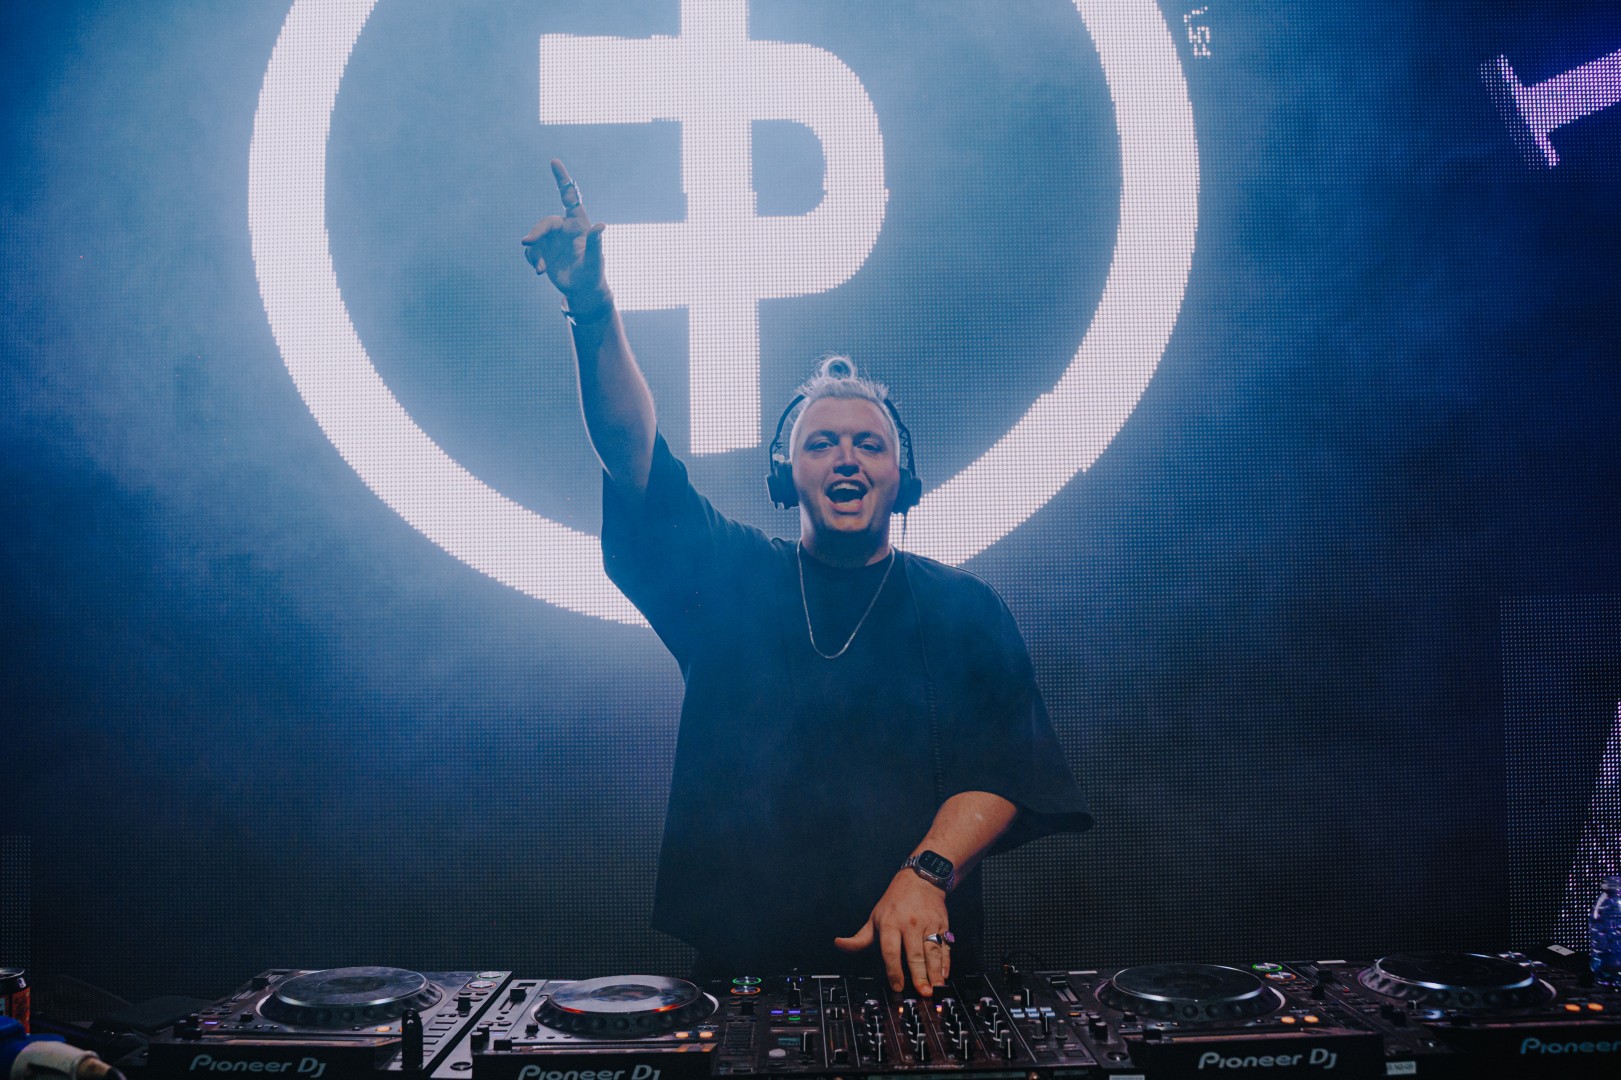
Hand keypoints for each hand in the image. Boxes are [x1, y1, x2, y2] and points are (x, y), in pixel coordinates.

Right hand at [521, 160, 607, 305]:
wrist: (582, 290)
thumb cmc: (593, 274)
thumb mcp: (595, 261)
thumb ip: (595, 243)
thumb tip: (601, 226)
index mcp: (578, 225)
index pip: (569, 198)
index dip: (562, 180)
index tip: (554, 162)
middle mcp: (563, 229)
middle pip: (545, 223)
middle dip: (536, 232)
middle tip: (527, 242)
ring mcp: (551, 240)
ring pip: (535, 238)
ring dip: (535, 252)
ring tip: (541, 269)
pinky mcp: (543, 252)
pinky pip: (531, 250)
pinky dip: (533, 260)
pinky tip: (540, 271)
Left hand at [834, 870, 951, 995]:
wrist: (920, 879)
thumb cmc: (895, 903)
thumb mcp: (874, 918)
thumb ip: (859, 938)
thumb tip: (839, 944)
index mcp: (890, 923)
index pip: (890, 950)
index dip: (893, 970)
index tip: (897, 986)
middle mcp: (910, 924)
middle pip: (914, 954)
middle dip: (919, 975)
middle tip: (923, 993)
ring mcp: (928, 923)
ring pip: (932, 951)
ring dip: (935, 972)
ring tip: (936, 987)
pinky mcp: (943, 924)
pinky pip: (945, 945)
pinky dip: (946, 961)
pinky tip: (944, 974)